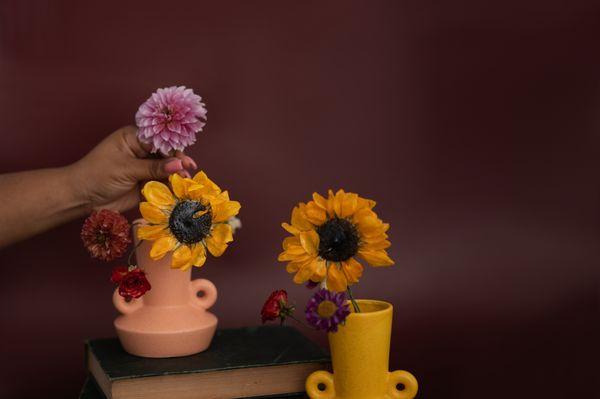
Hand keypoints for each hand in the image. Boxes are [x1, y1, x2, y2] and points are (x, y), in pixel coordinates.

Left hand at [69, 126, 196, 212]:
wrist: (81, 197)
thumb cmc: (97, 175)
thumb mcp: (126, 168)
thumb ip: (154, 168)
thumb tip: (178, 164)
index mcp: (134, 138)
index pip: (159, 140)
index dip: (174, 148)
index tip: (185, 159)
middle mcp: (140, 151)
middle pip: (166, 155)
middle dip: (177, 163)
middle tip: (188, 172)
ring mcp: (143, 168)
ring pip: (165, 170)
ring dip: (175, 177)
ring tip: (185, 183)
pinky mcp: (144, 184)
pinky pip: (161, 184)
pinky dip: (170, 188)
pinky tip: (179, 191)